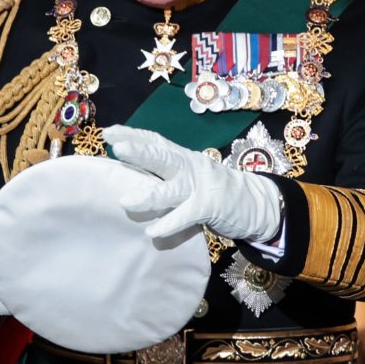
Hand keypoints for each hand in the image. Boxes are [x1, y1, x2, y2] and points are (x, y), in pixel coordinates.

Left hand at [105, 124, 283, 244]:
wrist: (255, 204)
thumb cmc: (216, 191)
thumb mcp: (191, 176)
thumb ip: (167, 176)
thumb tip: (132, 179)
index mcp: (184, 158)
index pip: (157, 141)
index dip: (134, 135)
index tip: (109, 132)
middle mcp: (191, 167)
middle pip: (164, 156)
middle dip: (141, 152)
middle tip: (117, 148)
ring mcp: (202, 186)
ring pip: (173, 188)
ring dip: (149, 195)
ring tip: (125, 202)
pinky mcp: (211, 207)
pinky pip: (187, 215)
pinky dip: (170, 223)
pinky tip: (152, 231)